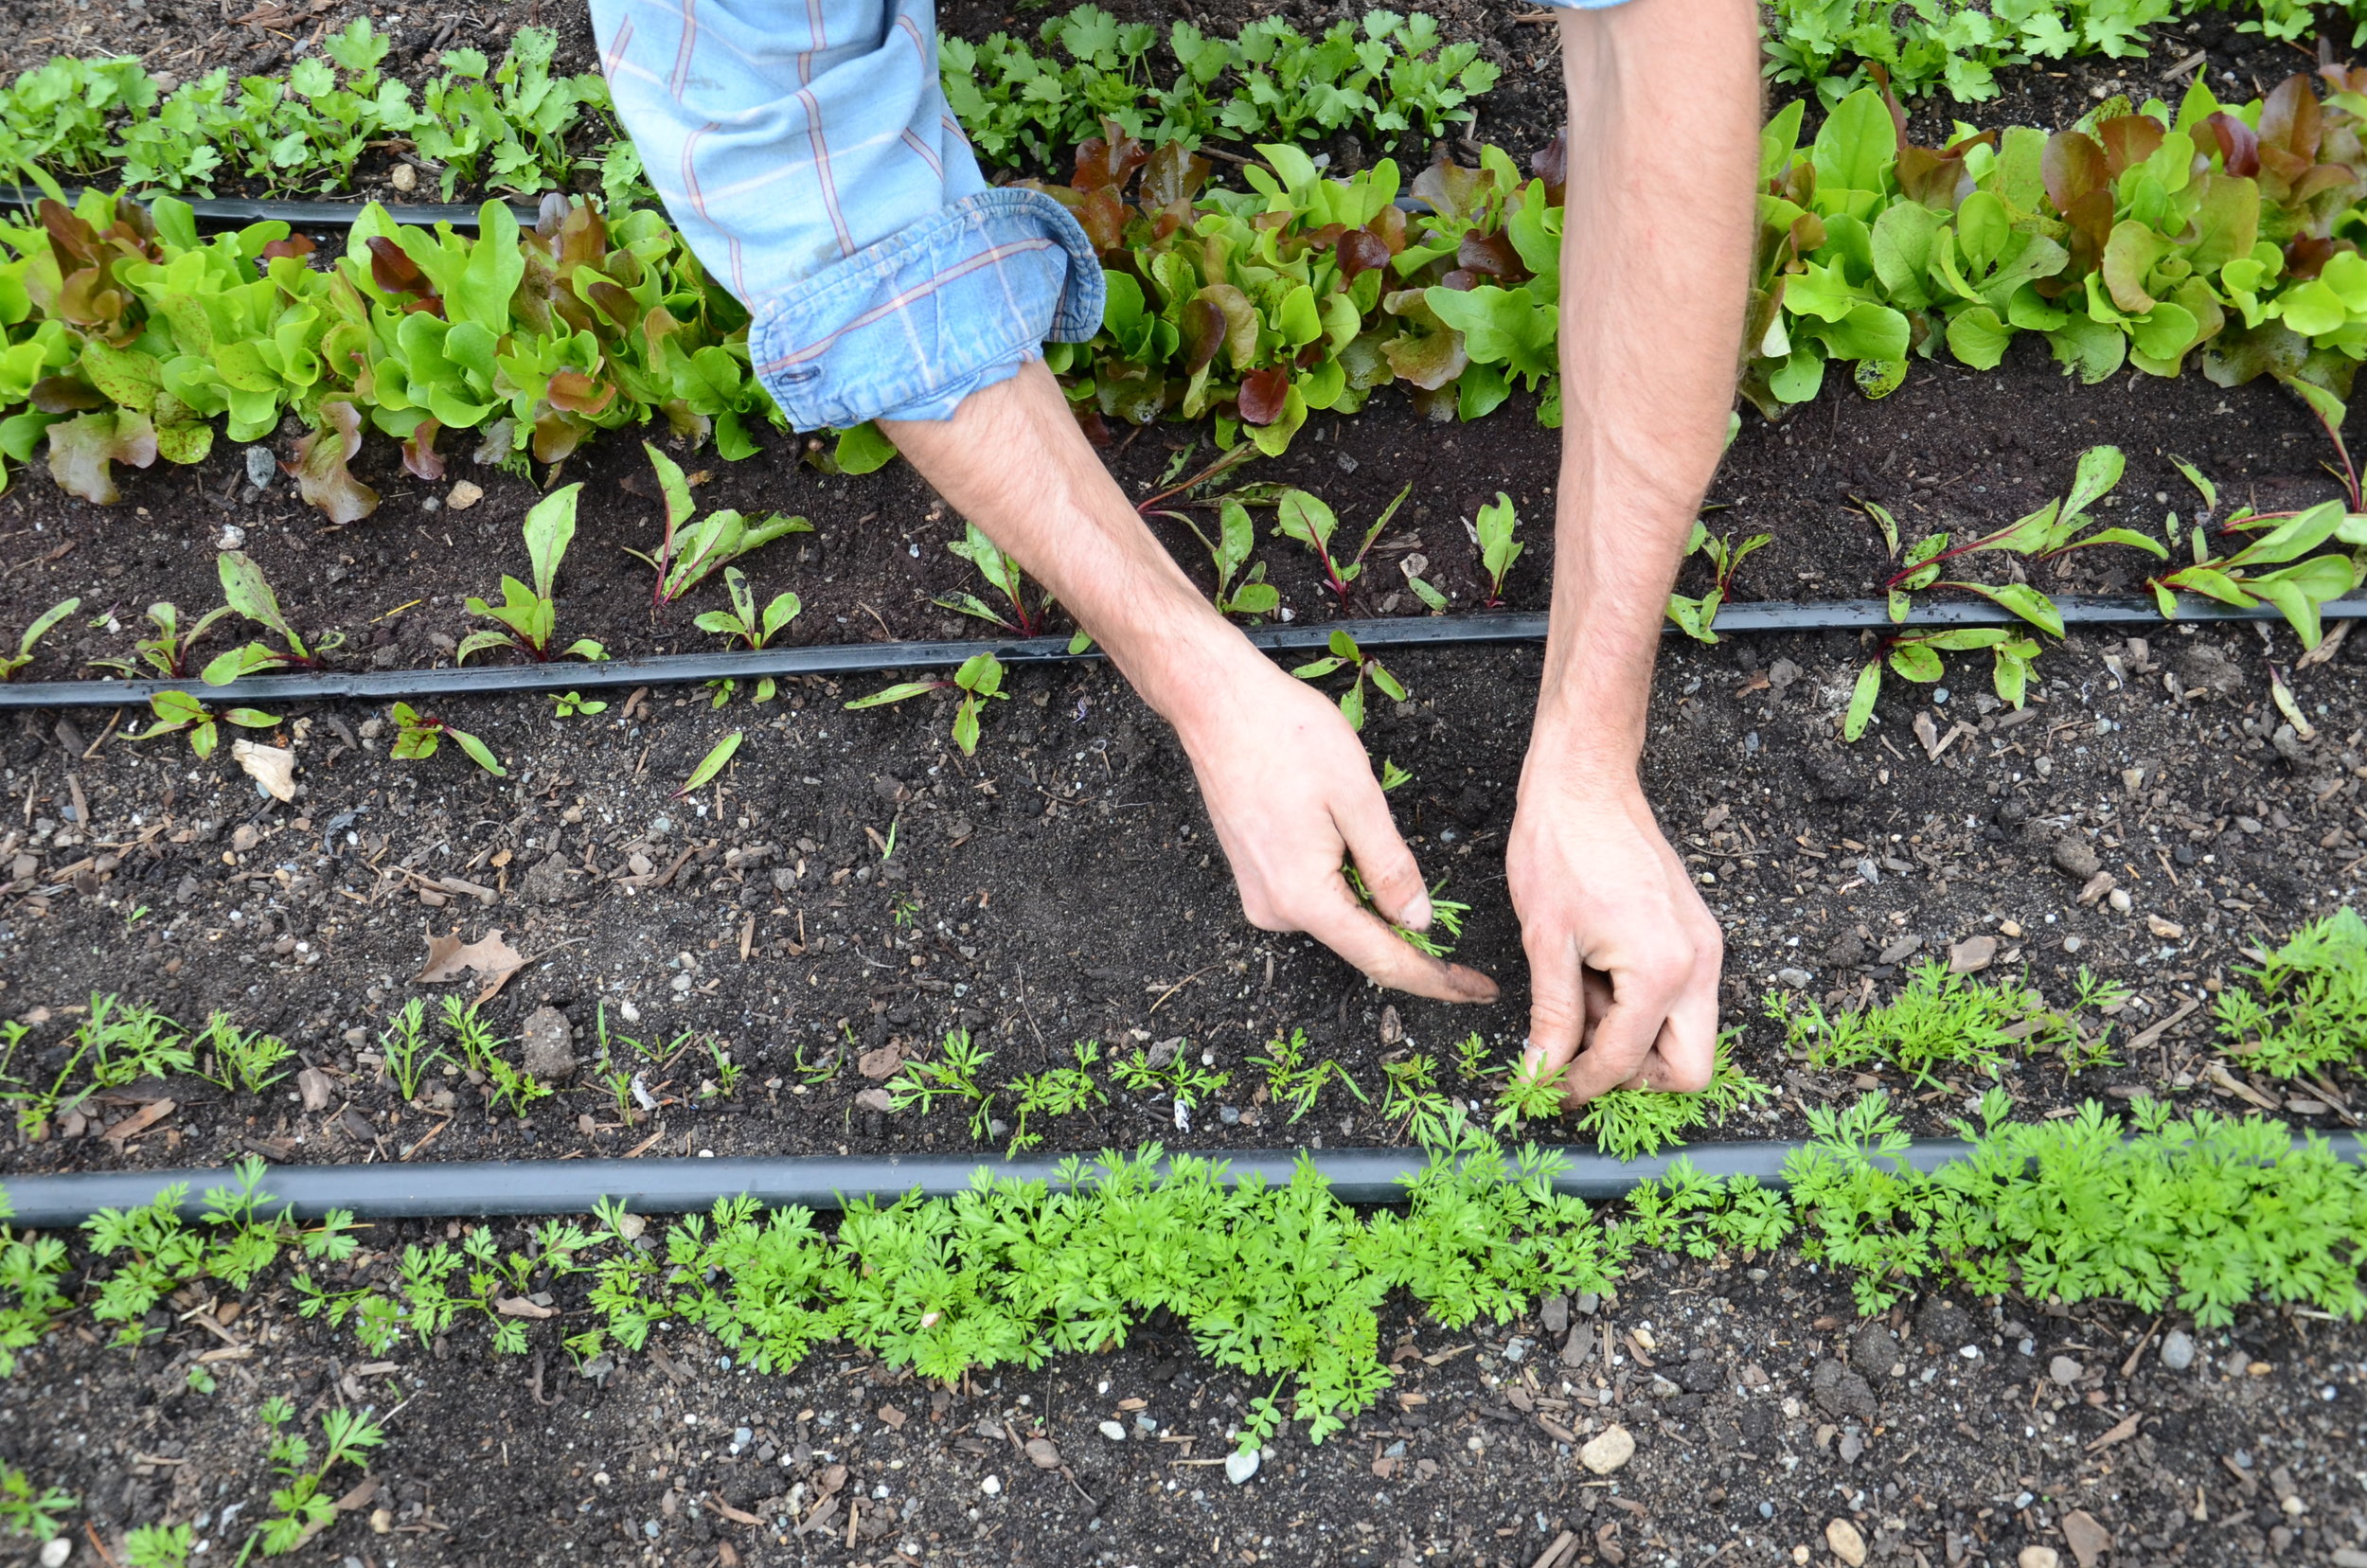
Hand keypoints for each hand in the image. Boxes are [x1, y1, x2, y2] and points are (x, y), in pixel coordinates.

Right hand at [1167, 636, 1497, 1003]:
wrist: (1216, 704)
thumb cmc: (1284, 736)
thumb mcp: (1357, 798)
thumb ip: (1391, 868)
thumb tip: (1419, 923)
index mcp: (1305, 897)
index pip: (1383, 959)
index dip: (1437, 979)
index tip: (1479, 991)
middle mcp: (1275, 910)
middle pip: (1361, 940)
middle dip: (1407, 928)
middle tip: (1449, 913)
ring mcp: (1260, 895)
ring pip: (1339, 912)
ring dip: (1370, 889)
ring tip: (1360, 818)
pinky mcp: (1255, 876)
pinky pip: (1315, 893)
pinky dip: (1344, 877)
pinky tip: (1341, 827)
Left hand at [1506, 762, 1722, 1101]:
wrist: (1586, 781)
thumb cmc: (1561, 847)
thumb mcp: (1546, 942)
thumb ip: (1552, 1018)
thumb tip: (1541, 1075)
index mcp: (1664, 971)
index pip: (1627, 1061)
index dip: (1581, 1085)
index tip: (1546, 1091)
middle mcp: (1701, 964)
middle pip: (1689, 1067)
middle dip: (1633, 1076)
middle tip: (1576, 1058)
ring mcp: (1706, 948)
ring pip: (1688, 1035)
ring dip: (1634, 1038)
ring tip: (1580, 998)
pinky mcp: (1697, 935)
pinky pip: (1681, 998)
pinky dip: (1641, 1006)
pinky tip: (1595, 976)